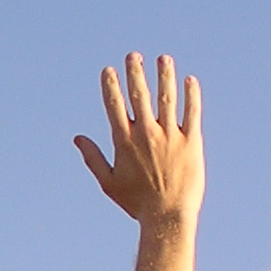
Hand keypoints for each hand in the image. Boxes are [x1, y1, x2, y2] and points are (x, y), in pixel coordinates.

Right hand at [75, 52, 204, 230]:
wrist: (167, 215)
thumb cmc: (136, 202)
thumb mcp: (108, 182)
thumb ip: (93, 157)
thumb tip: (78, 138)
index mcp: (124, 141)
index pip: (114, 105)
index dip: (110, 85)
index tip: (109, 69)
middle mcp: (146, 134)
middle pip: (139, 95)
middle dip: (135, 73)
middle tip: (134, 55)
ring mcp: (170, 136)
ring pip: (167, 99)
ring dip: (164, 76)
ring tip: (164, 58)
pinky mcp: (191, 142)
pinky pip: (192, 113)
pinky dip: (191, 96)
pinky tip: (190, 81)